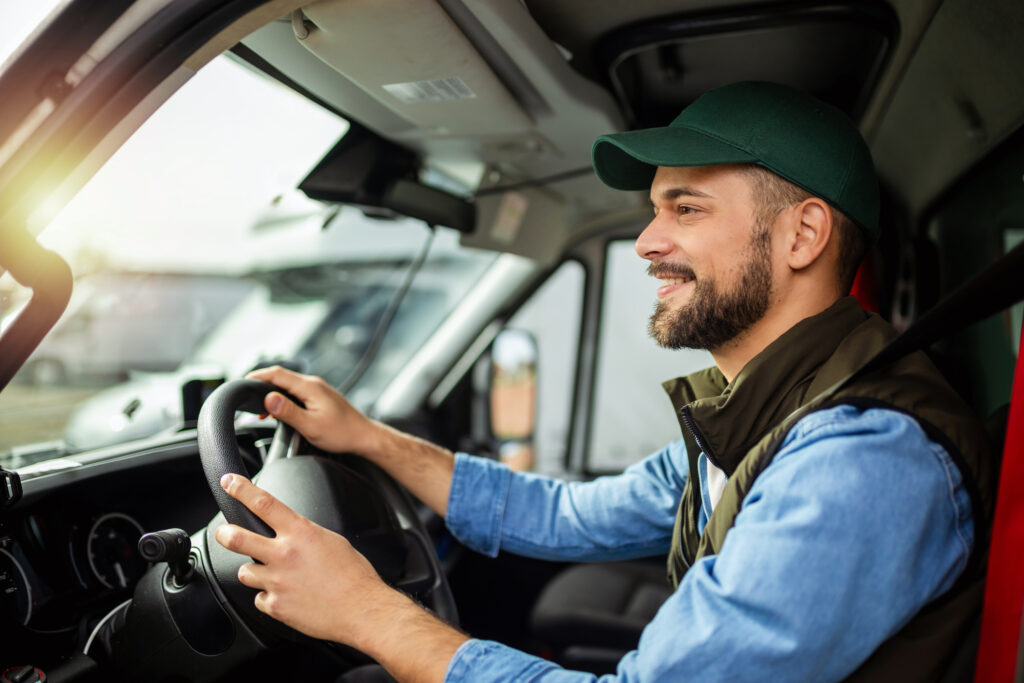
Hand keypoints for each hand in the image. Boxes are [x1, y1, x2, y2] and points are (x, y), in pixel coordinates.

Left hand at [213, 473, 403, 647]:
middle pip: (237, 538)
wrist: (361, 609)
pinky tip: (286, 596)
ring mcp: (276, 581)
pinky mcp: (275, 605)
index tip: (229, 482)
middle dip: (224, 533)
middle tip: (223, 532)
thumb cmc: (353, 575)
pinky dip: (269, 597)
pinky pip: (259, 598)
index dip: (241, 490)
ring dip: (254, 572)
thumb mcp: (332, 541)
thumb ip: (305, 534)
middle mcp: (284, 555)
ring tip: (271, 575)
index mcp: (301, 533)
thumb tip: (294, 531)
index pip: (263, 503)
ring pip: (245, 572)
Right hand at [246, 365, 377, 454]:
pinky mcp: (319, 397)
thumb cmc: (341, 433)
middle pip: (281, 377)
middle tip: (247, 400)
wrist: (364, 437)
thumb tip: (268, 398)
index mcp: (310, 387)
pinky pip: (296, 392)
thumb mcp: (310, 425)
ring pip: (288, 385)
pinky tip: (279, 410)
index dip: (257, 377)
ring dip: (273, 393)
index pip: (277, 374)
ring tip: (261, 410)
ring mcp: (317, 389)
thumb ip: (288, 411)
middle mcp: (313, 384)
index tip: (242, 384)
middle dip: (262, 385)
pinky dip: (283, 398)